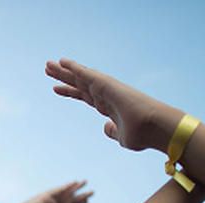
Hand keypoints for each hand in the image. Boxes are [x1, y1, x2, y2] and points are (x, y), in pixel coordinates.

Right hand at [11, 180, 91, 202]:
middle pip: (70, 200)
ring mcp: (49, 202)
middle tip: (92, 192)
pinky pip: (57, 191)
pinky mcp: (44, 197)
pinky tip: (74, 183)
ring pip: (65, 194)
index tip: (87, 201)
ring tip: (85, 182)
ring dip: (75, 188)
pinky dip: (66, 187)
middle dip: (81, 196)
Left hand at [45, 58, 183, 151]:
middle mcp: (107, 95)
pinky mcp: (109, 86)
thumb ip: (113, 131)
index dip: (70, 91)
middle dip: (64, 77)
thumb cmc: (144, 135)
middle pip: (79, 84)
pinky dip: (76, 68)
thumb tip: (106, 127)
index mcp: (109, 107)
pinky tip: (64, 62)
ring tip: (48, 65)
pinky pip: (89, 75)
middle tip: (47, 69)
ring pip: (81, 77)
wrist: (156, 129)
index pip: (85, 96)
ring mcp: (108, 89)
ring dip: (65, 70)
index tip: (56, 88)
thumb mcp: (123, 137)